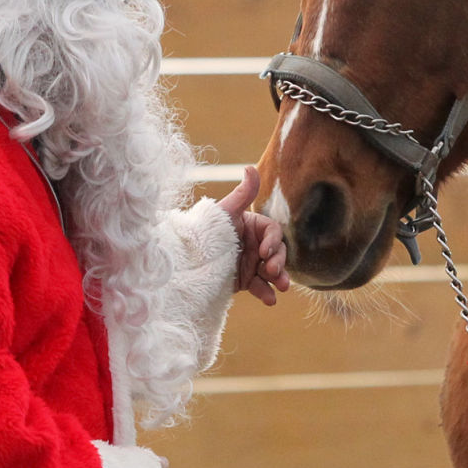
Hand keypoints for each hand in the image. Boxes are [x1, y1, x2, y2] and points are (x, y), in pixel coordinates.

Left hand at [217, 165, 289, 305]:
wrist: (187, 260)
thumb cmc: (206, 230)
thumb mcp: (226, 213)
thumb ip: (243, 194)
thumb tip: (251, 167)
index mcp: (253, 226)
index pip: (272, 232)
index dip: (272, 241)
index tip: (264, 251)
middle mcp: (255, 244)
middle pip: (277, 252)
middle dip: (278, 262)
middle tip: (272, 271)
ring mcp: (251, 263)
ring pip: (272, 271)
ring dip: (279, 279)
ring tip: (281, 287)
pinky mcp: (245, 280)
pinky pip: (260, 287)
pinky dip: (265, 293)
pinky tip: (269, 300)